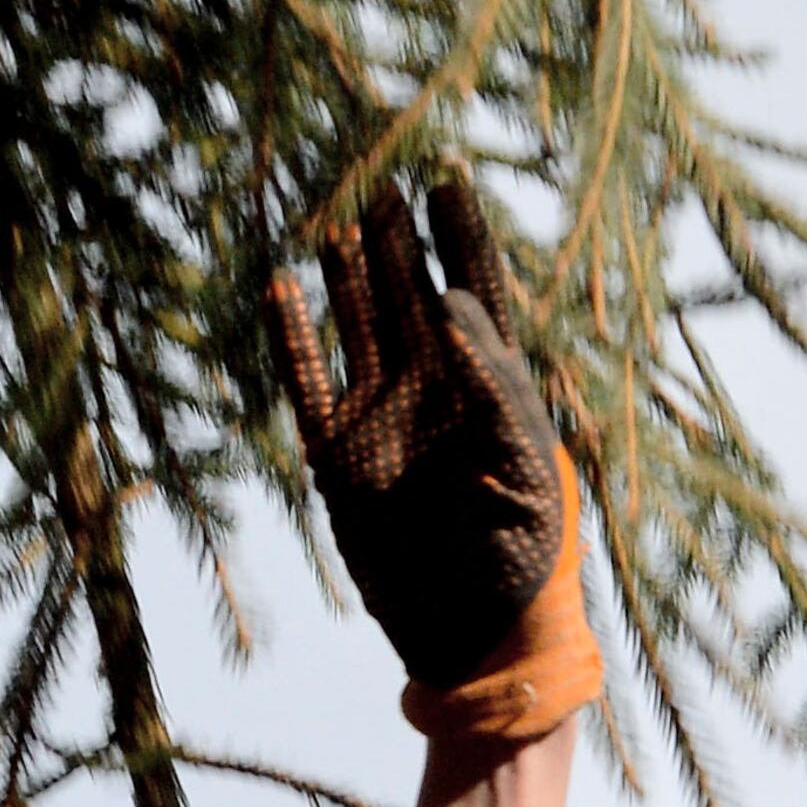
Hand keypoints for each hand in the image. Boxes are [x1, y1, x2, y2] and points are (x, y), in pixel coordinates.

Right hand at [266, 176, 597, 729]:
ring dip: (347, 271)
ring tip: (337, 211)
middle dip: (396, 236)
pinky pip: (307, 380)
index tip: (447, 174)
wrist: (472, 633)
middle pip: (408, 290)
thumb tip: (456, 303)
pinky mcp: (338, 453)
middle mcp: (432, 387)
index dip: (461, 232)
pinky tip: (279, 284)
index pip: (475, 287)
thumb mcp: (526, 467)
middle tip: (380, 172)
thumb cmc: (521, 555)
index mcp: (490, 384)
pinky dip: (293, 334)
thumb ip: (497, 386)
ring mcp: (381, 415)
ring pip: (358, 321)